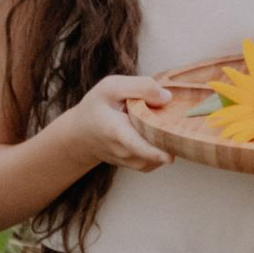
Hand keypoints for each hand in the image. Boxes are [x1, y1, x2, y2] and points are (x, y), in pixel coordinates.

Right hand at [61, 72, 175, 171]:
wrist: (81, 134)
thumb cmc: (97, 107)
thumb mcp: (111, 87)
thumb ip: (140, 87)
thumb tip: (167, 98)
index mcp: (115, 129)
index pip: (135, 144)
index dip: (154, 151)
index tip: (169, 157)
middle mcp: (124, 151)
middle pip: (155, 150)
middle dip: (168, 138)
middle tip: (172, 122)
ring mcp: (131, 161)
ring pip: (159, 157)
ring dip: (166, 142)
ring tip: (158, 124)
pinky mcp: (137, 165)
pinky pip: (158, 160)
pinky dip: (163, 149)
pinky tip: (158, 134)